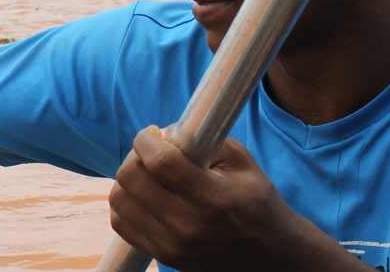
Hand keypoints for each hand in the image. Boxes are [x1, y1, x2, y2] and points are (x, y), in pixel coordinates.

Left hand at [108, 125, 367, 270]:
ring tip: (146, 172)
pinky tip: (142, 194)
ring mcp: (171, 245)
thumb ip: (206, 140)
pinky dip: (124, 202)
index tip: (151, 132)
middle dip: (136, 154)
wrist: (270, 256)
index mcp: (213, 199)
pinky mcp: (162, 255)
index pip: (160, 162)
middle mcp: (188, 225)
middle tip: (151, 151)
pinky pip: (120, 222)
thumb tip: (166, 132)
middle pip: (132, 178)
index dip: (146, 140)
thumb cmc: (256, 203)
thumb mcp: (243, 164)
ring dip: (127, 177)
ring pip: (120, 199)